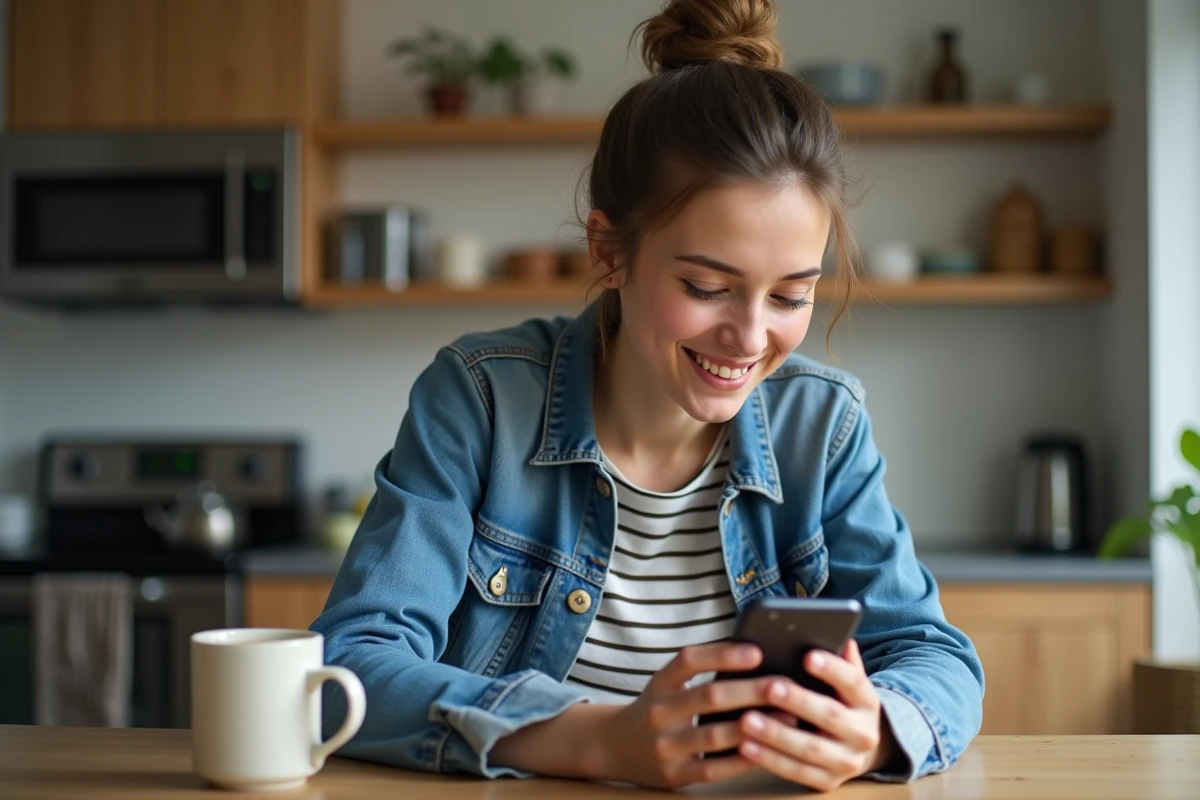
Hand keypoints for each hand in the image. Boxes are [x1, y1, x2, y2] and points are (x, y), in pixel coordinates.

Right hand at [589, 642, 787, 789]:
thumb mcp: (667, 685)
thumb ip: (700, 674)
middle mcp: (659, 712)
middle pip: (708, 697)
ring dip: (755, 726)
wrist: (613, 746)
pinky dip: (741, 759)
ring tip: (788, 717)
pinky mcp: (674, 775)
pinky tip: (766, 749)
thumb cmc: (656, 709)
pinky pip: (713, 768)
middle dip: (750, 690)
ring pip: (714, 735)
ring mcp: (665, 746)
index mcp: (660, 683)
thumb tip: (756, 658)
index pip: (688, 661)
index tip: (756, 651)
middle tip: (784, 684)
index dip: (722, 654)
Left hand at [736, 639, 892, 791]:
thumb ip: (842, 661)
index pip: (854, 681)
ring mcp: (847, 762)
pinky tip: (745, 746)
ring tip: (746, 719)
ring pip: (810, 749)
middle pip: (830, 715)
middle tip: (769, 687)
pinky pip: (796, 772)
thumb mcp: (847, 683)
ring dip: (776, 734)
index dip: (832, 669)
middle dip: (798, 701)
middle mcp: (864, 734)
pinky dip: (769, 759)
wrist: (859, 751)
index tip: (807, 656)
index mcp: (868, 702)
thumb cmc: (841, 704)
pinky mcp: (827, 782)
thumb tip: (841, 636)